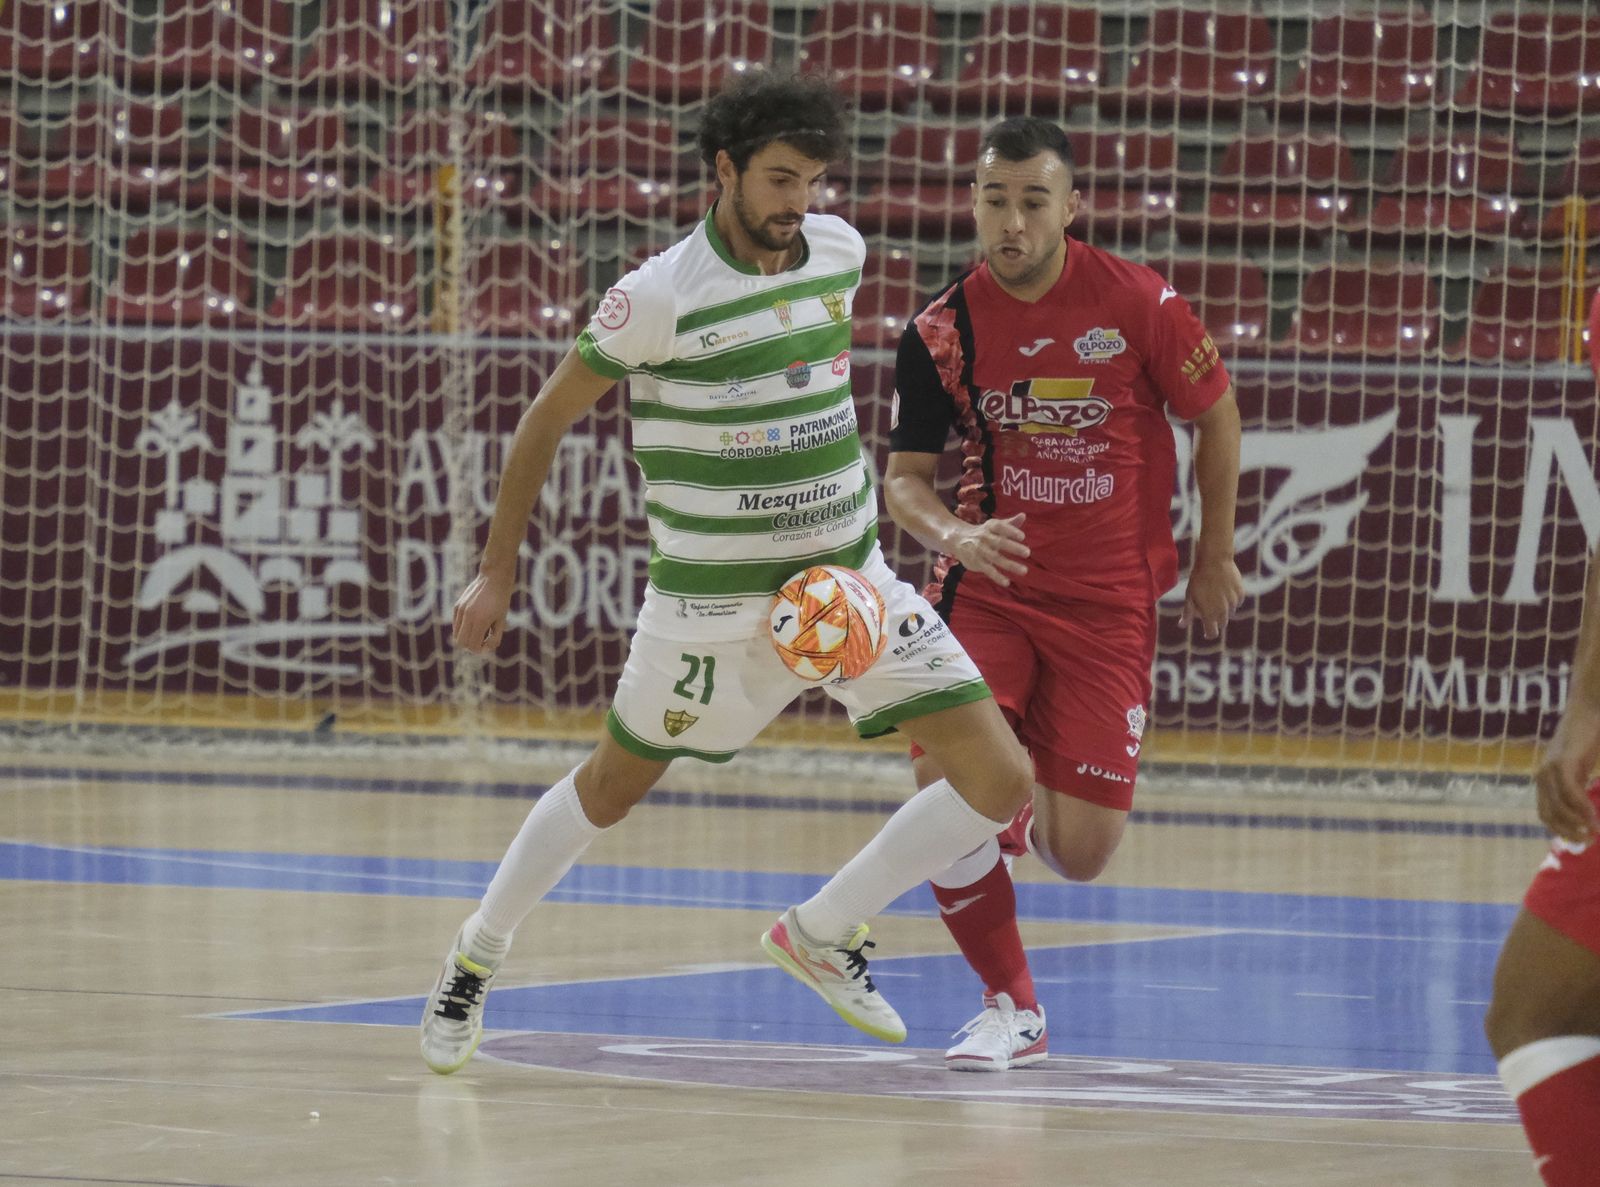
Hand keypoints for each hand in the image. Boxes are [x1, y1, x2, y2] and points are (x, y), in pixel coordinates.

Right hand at [452, 570, 513, 653]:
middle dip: (471, 645)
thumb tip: (484, 649)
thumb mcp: (502, 620)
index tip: (488, 643)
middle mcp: (467, 617)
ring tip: (480, 629)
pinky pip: (456, 625)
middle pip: (461, 643)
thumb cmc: (501, 600)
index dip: (480, 649)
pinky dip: (463, 628)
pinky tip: (475, 621)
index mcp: (480, 621)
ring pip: (456, 635)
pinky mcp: (457, 606)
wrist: (494, 578)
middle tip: (483, 638)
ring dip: (466, 637)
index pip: (472, 646)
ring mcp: (460, 611)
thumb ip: (495, 637)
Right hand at [951, 514, 1028, 586]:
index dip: (1011, 531)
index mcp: (990, 527)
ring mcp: (980, 551)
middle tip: (1028, 553)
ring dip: (1010, 565)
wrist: (958, 539)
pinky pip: (988, 570)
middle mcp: (984, 538)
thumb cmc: (983, 533)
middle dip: (1013, 548)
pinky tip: (1007, 582)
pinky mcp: (977, 563)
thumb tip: (1023, 515)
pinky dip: (997, 577)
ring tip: (1024, 571)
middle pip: (999, 542)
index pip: (1000, 527)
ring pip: (996, 558)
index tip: (1022, 536)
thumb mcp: (994, 526)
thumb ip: (1010, 523)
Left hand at [1180, 556, 1243, 639]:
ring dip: (1224, 609)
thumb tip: (1181, 625)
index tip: (1207, 632)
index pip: (1212, 633)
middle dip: (1216, 621)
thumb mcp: (1190, 596)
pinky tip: (1224, 590)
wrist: (1215, 560)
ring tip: (1215, 595)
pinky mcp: (1241, 594)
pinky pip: (1237, 602)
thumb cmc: (1198, 579)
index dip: (1209, 634)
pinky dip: (1232, 600)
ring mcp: (1234, 603)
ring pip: (1230, 612)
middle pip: (1222, 623)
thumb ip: (1187, 613)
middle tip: (1208, 609)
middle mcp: (1224, 611)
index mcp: (1210, 614)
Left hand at [1536, 703, 1599, 842]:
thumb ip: (1578, 787)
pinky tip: (1594, 818)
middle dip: (1568, 832)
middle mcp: (1542, 776)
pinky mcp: (1563, 763)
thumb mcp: (1580, 768)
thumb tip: (1584, 814)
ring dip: (1577, 824)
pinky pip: (1570, 793)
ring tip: (1594, 833)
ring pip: (1559, 807)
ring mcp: (1550, 769)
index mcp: (1544, 780)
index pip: (1546, 814)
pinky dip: (1582, 808)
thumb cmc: (1586, 740)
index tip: (1579, 841)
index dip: (1561, 831)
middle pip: (1550, 815)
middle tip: (1589, 842)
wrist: (1588, 711)